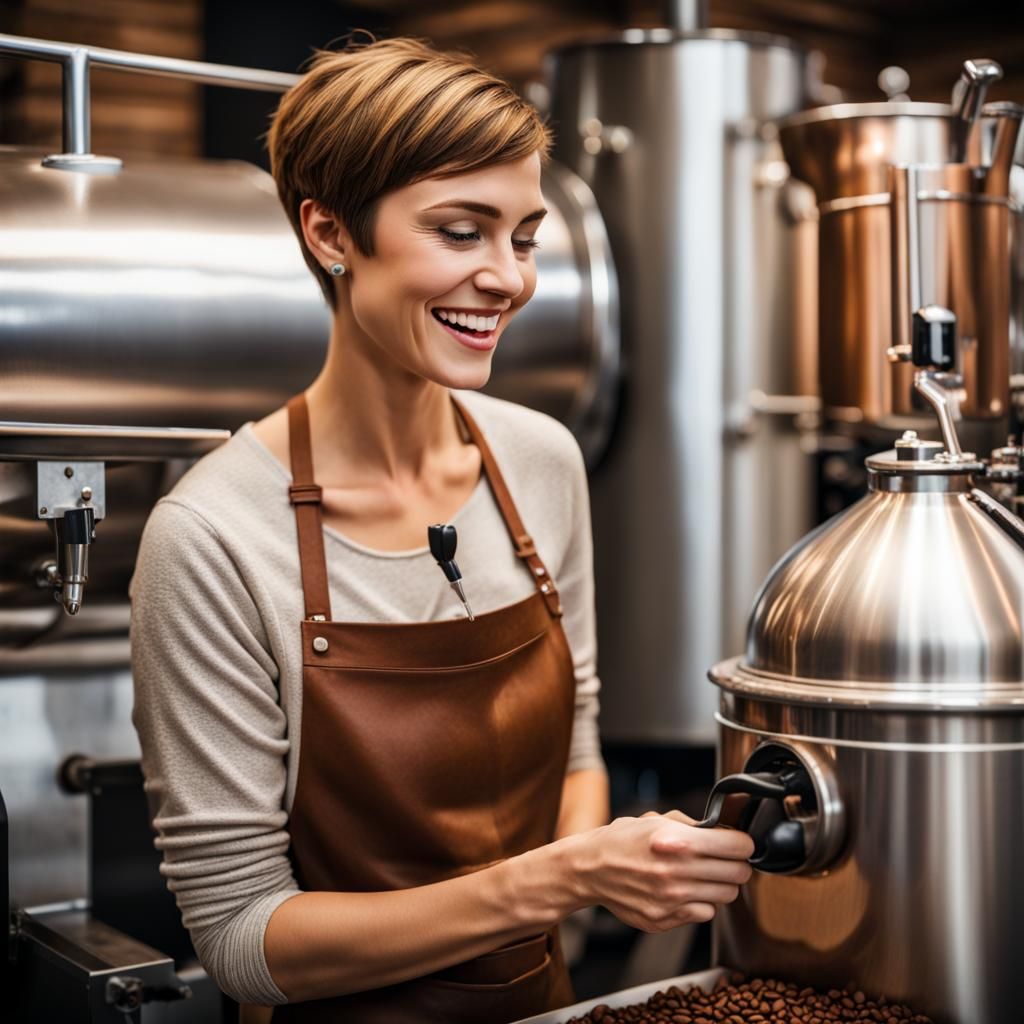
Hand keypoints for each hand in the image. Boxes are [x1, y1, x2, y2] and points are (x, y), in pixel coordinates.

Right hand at [567, 810, 753, 932]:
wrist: (590, 869)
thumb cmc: (622, 841)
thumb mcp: (655, 820)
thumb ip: (691, 826)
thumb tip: (722, 832)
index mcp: (680, 842)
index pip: (738, 847)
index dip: (743, 844)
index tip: (740, 844)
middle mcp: (679, 873)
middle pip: (739, 874)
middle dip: (736, 865)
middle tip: (725, 860)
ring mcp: (673, 900)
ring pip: (726, 896)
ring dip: (720, 885)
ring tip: (702, 876)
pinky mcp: (666, 920)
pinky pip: (704, 914)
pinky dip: (701, 903)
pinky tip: (686, 892)